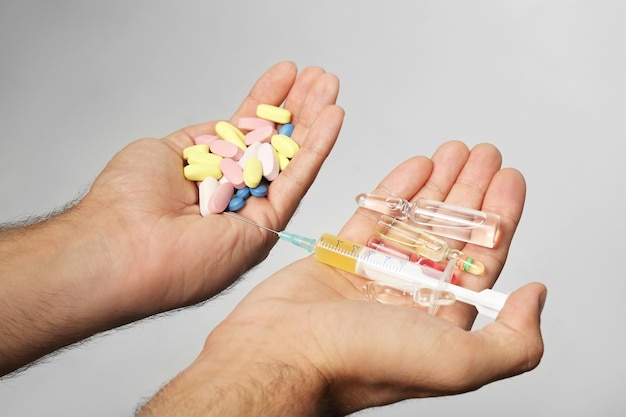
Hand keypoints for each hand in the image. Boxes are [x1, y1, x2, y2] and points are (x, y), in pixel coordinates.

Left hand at [78, 61, 343, 316]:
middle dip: (299, 108)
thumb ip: (204, 140)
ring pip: (292, 160)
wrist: (119, 244)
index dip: (267, 101)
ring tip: (331, 86)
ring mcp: (252, 212)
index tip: (286, 73)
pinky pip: (297, 182)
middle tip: (320, 77)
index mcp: (210, 176)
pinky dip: (317, 148)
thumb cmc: (127, 202)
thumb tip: (227, 127)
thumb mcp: (167, 151)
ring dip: (315, 121)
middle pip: (275, 145)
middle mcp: (234, 195)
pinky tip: (332, 118)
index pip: (246, 133)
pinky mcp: (267, 227)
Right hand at [137, 141, 545, 415]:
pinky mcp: (339, 259)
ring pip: (413, 221)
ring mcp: (373, 276)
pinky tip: (414, 166)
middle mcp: (409, 297)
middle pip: (450, 233)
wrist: (280, 353)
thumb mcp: (456, 362)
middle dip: (470, 190)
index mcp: (440, 320)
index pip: (481, 258)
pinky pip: (373, 218)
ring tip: (454, 151)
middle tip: (483, 153)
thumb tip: (536, 299)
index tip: (508, 179)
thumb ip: (512, 341)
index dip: (500, 216)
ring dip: (437, 184)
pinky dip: (394, 191)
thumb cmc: (360, 360)